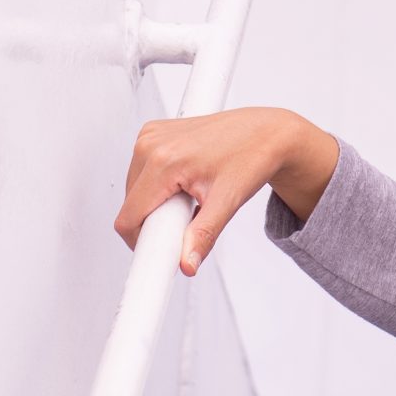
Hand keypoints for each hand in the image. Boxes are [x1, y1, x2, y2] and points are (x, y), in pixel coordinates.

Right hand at [114, 106, 335, 275]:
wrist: (266, 132)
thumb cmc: (252, 156)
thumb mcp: (229, 200)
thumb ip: (204, 235)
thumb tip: (187, 263)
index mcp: (163, 160)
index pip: (129, 218)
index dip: (143, 242)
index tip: (164, 251)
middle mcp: (150, 143)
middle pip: (131, 206)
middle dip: (156, 222)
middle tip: (190, 215)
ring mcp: (150, 135)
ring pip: (134, 191)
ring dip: (156, 204)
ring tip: (191, 195)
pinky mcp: (153, 133)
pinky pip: (142, 173)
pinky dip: (158, 186)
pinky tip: (185, 180)